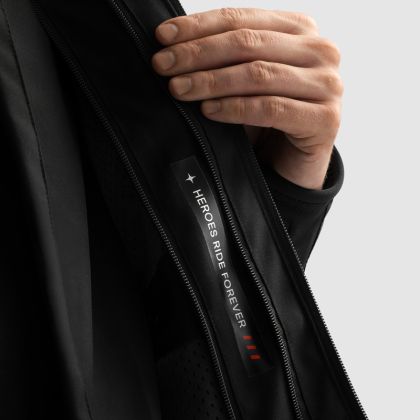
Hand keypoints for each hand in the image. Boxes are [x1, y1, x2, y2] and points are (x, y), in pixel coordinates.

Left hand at [152, 8, 342, 188]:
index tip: (162, 38)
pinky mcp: (325, 119)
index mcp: (299, 30)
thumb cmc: (267, 119)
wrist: (294, 162)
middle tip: (162, 65)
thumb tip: (173, 47)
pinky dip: (235, 108)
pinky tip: (208, 110)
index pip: (241, 19)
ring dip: (211, 81)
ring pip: (257, 74)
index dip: (198, 26)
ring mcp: (327, 84)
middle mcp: (319, 51)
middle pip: (247, 43)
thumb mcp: (246, 81)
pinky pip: (270, 108)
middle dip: (198, 53)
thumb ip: (226, 59)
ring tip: (178, 89)